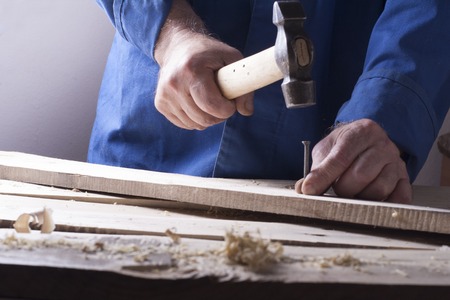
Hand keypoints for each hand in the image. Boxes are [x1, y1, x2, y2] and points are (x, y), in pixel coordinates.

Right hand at [154, 0, 252, 129]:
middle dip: (219, 115)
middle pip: (205, 119)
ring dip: (208, 118)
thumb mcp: (231, 57)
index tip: (230, 101)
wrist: (177, 46)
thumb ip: (244, 84)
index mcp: (191, 70)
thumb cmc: (208, 53)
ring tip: (210, 100)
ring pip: (196, 125)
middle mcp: (174, 83)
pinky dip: (196, 119)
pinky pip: (185, 124)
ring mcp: (164, 95)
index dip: (228, 109)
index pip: (212, 105)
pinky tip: (197, 103)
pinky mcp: (160, 104)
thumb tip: (247, 111)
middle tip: (222, 101)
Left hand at [295, 119, 411, 203]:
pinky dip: (384, 205)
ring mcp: (396, 162)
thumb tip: (304, 188)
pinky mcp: (405, 179)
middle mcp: (383, 145)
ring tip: (353, 191)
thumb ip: (316, 168)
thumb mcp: (326, 150)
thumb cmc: (344, 146)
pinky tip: (372, 202)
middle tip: (337, 187)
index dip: (323, 177)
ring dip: (360, 197)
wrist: (366, 140)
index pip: (341, 158)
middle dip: (342, 188)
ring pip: (379, 189)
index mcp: (361, 132)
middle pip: (361, 175)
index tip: (309, 190)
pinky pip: (399, 198)